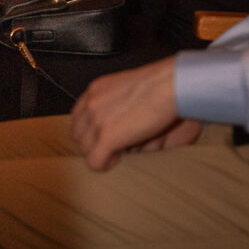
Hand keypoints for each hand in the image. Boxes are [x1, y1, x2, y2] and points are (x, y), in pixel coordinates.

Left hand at [70, 57, 199, 170]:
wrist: (170, 85)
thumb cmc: (158, 84)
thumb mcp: (126, 85)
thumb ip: (113, 99)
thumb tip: (112, 118)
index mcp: (95, 89)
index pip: (77, 118)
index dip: (90, 131)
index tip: (105, 135)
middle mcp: (91, 103)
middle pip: (77, 135)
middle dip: (92, 144)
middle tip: (112, 146)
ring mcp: (96, 121)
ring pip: (84, 150)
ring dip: (100, 154)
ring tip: (118, 152)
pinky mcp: (106, 137)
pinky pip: (94, 162)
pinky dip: (104, 165)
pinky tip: (118, 159)